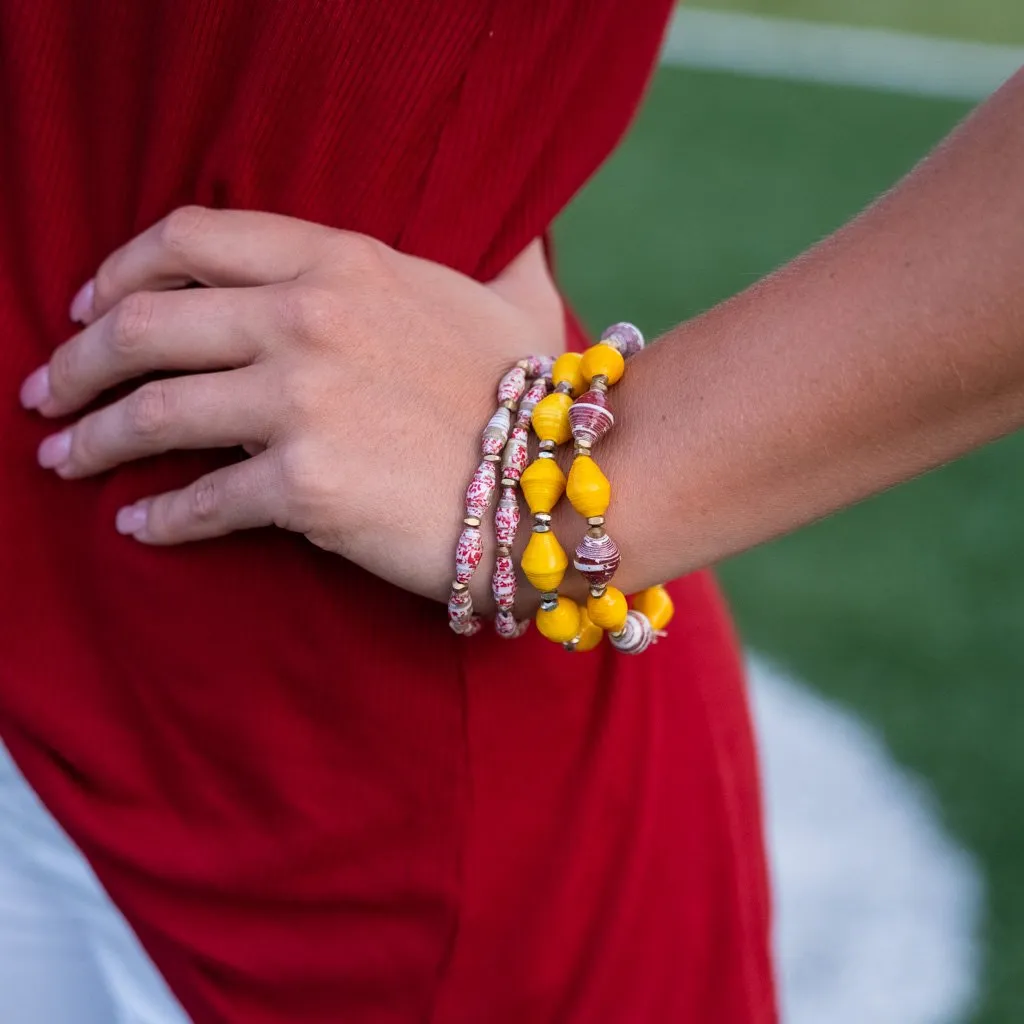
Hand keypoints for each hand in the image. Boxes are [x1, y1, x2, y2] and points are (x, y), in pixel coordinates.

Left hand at [20, 208, 564, 603]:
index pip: (190, 238)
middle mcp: (308, 317)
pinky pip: (202, 501)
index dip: (120, 268)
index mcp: (341, 261)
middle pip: (143, 323)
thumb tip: (525, 228)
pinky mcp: (304, 485)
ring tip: (65, 458)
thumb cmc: (536, 397)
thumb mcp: (515, 299)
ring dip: (92, 439)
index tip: (89, 305)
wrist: (569, 484)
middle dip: (76, 360)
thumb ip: (502, 247)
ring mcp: (301, 399)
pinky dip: (159, 516)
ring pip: (152, 413)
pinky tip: (139, 525)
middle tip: (49, 394)